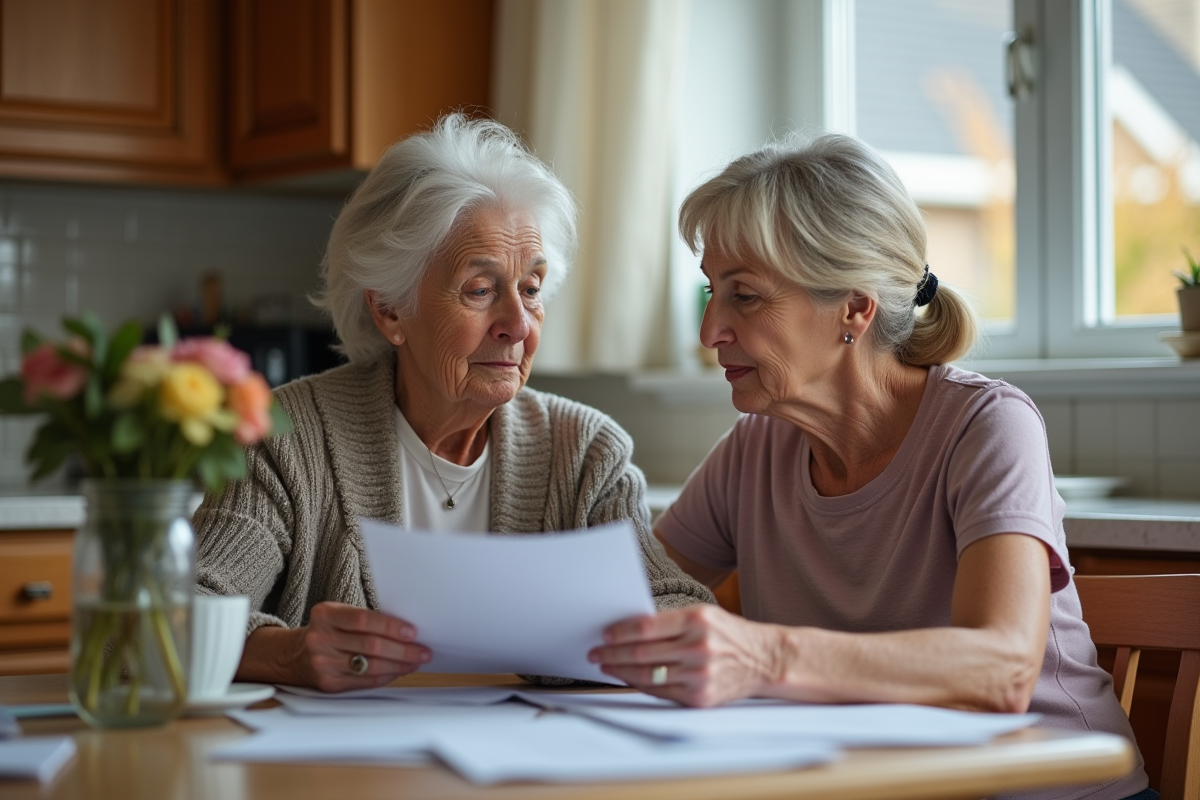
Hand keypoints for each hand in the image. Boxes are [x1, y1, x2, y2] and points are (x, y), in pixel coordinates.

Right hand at [274, 601, 430, 691]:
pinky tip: (398, 671)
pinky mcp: (328, 683)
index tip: (412, 632)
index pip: (363, 620)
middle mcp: (321, 639)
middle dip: (403, 650)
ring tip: (415, 662)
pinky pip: (365, 681)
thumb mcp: (337, 615)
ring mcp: (323, 663)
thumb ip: (365, 619)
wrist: (294, 655)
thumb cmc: (327, 631)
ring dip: (399, 665)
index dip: (391, 626)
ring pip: (371, 666)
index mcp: (325, 615)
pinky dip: (386, 676)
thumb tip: (406, 631)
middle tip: (422, 651)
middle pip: (371, 645)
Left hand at [588, 604, 782, 706]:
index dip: (621, 632)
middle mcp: (699, 647)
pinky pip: (661, 692)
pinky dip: (640, 685)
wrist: (765, 659)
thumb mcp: (704, 615)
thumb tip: (629, 629)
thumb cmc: (729, 634)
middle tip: (596, 653)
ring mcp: (700, 675)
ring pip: (648, 675)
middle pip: (643, 653)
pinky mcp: (701, 697)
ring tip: (606, 666)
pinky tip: (629, 678)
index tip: (604, 634)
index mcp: (697, 620)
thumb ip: (670, 621)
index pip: (647, 627)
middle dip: (613, 653)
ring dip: (621, 671)